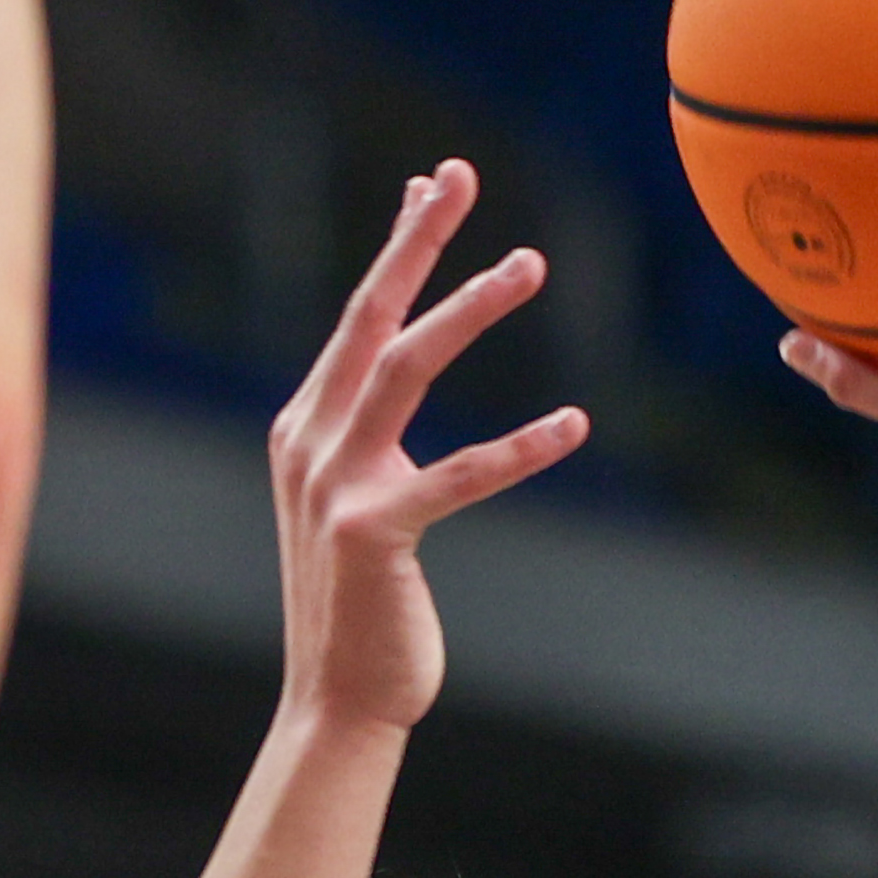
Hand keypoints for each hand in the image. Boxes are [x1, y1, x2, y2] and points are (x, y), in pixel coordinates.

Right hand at [272, 159, 589, 738]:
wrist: (336, 702)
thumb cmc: (362, 604)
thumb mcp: (356, 500)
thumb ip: (367, 431)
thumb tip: (390, 363)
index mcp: (304, 429)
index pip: (358, 319)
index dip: (398, 247)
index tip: (432, 183)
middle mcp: (309, 444)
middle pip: (369, 318)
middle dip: (415, 240)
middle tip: (459, 175)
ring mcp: (335, 487)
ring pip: (406, 368)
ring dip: (469, 308)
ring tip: (530, 263)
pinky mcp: (374, 535)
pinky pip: (461, 477)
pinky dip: (520, 447)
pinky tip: (573, 422)